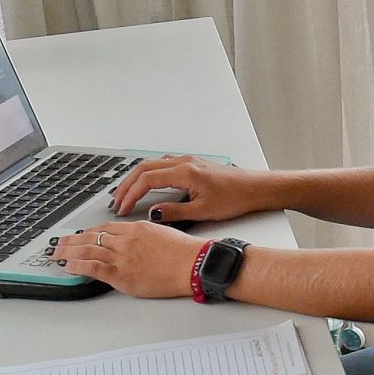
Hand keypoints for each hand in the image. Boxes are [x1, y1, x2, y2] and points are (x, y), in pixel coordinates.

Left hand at [53, 220, 206, 297]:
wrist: (194, 264)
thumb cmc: (186, 252)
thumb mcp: (163, 233)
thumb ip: (146, 235)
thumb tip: (138, 241)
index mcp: (136, 228)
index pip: (105, 228)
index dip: (89, 232)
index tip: (81, 235)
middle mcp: (126, 240)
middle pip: (92, 237)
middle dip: (72, 240)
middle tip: (60, 243)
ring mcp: (122, 257)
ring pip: (87, 250)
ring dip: (68, 252)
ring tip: (57, 254)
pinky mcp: (122, 274)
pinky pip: (92, 267)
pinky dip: (77, 266)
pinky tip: (68, 266)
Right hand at [109, 155, 262, 223]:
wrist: (256, 188)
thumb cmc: (236, 197)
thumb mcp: (203, 211)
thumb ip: (175, 212)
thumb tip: (153, 214)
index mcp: (185, 172)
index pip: (146, 180)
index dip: (130, 195)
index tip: (122, 209)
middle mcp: (184, 162)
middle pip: (144, 168)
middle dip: (127, 185)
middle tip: (117, 201)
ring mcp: (188, 161)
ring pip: (152, 164)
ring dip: (137, 178)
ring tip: (126, 193)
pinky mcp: (193, 164)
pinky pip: (163, 164)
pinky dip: (149, 173)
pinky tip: (148, 183)